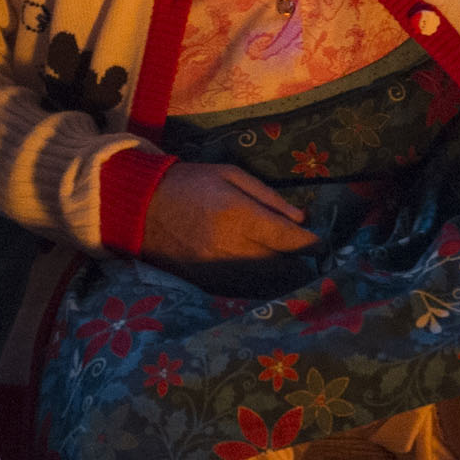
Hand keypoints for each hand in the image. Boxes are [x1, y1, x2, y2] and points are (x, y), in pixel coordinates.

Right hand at [138, 162, 316, 266]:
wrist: (139, 206)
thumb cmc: (188, 182)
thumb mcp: (229, 174)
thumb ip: (266, 196)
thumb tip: (299, 217)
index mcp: (238, 215)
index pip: (287, 238)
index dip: (309, 242)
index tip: (320, 242)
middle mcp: (230, 246)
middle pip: (279, 260)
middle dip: (294, 255)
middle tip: (303, 249)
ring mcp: (216, 268)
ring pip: (263, 277)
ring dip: (276, 270)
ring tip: (283, 260)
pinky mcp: (204, 281)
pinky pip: (241, 286)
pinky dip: (254, 279)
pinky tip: (257, 269)